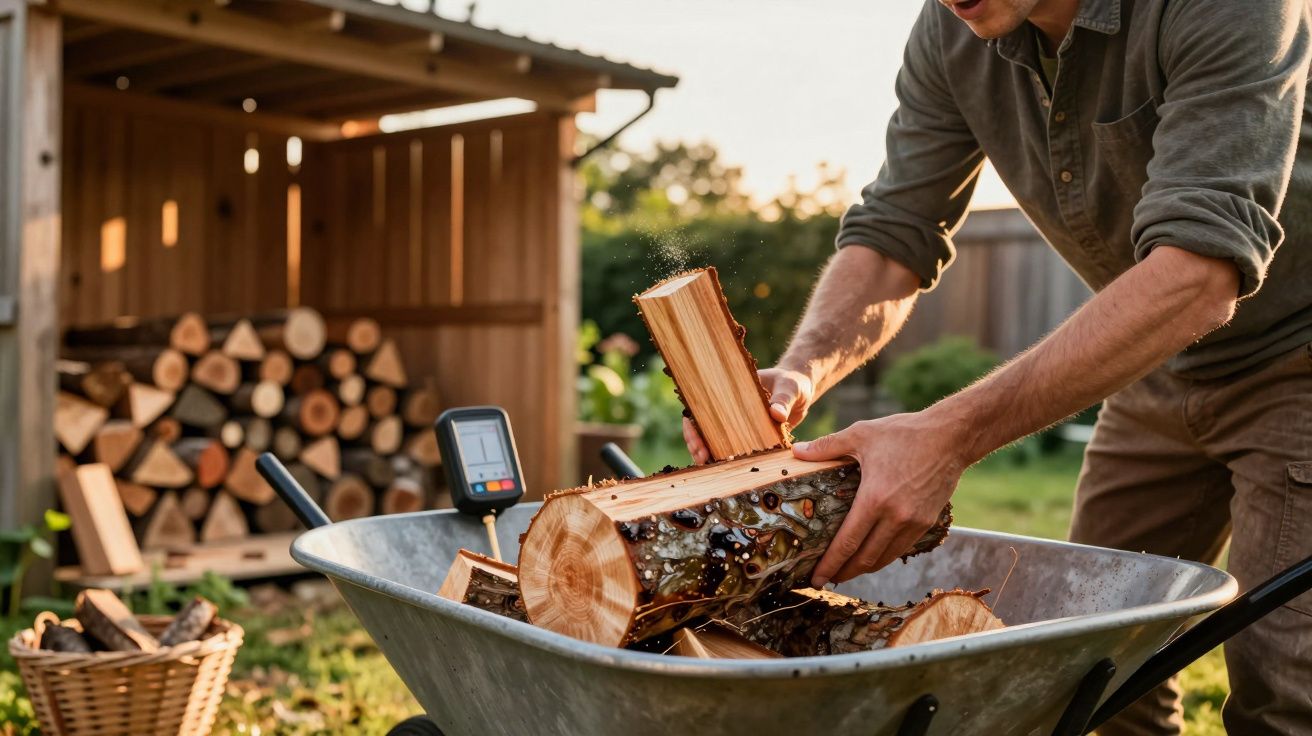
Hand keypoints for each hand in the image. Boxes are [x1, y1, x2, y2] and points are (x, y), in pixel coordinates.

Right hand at [683, 367, 815, 463]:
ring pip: (715, 440)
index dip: (694, 422)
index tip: (695, 436)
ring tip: (706, 465)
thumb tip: (776, 414)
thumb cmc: (792, 383)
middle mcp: (730, 409)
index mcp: (731, 392)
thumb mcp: (789, 388)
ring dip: (708, 453)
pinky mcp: (750, 438)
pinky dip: (728, 460)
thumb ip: (783, 399)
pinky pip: (734, 449)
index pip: (702, 405)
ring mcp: (738, 424)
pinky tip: (726, 471)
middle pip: (704, 426)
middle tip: (701, 457)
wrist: (803, 393)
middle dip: (697, 442)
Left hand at [793, 410, 967, 586]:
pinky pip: (901, 548)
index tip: (816, 578)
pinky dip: (884, 556)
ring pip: (884, 557)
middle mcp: (895, 517)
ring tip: (847, 571)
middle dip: (843, 572)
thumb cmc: (904, 433)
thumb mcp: (862, 434)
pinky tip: (873, 555)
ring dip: (864, 568)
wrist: (951, 437)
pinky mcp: (927, 522)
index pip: (847, 543)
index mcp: (875, 499)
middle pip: (865, 558)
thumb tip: (797, 452)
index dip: (830, 564)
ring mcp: (914, 522)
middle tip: (826, 579)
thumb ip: (827, 446)